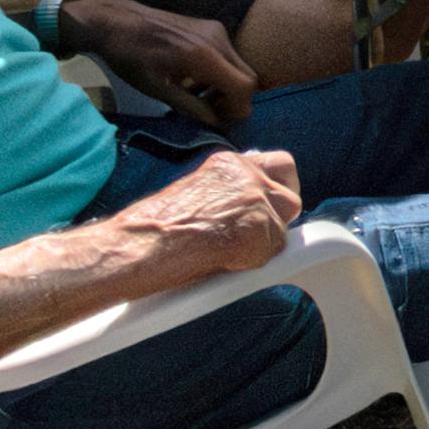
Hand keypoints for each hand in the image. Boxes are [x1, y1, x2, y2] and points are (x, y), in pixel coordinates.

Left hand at [55, 0, 254, 132]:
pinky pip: (227, 56)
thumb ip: (191, 107)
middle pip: (248, 78)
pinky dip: (220, 74)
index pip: (244, 87)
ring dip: (226, 88)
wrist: (115, 21)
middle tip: (212, 114)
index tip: (221, 122)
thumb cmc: (130, 57)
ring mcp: (215, 30)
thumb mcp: (157, 89)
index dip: (239, 110)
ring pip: (238, 67)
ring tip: (198, 100)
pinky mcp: (209, 27)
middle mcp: (217, 40)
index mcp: (204, 56)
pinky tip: (194, 82)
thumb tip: (215, 124)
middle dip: (235, 101)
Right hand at [100, 145, 308, 279]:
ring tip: (231, 255)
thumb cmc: (151, 229)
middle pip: (291, 191)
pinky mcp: (258, 230)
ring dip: (265, 242)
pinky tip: (226, 264)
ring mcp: (255, 201)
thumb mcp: (195, 196)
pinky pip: (273, 252)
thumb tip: (244, 214)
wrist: (137, 245)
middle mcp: (246, 175)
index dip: (278, 188)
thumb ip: (226, 196)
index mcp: (228, 165)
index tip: (270, 205)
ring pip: (284, 225)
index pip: (277, 165)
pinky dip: (254, 262)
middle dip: (282, 213)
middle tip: (260, 234)